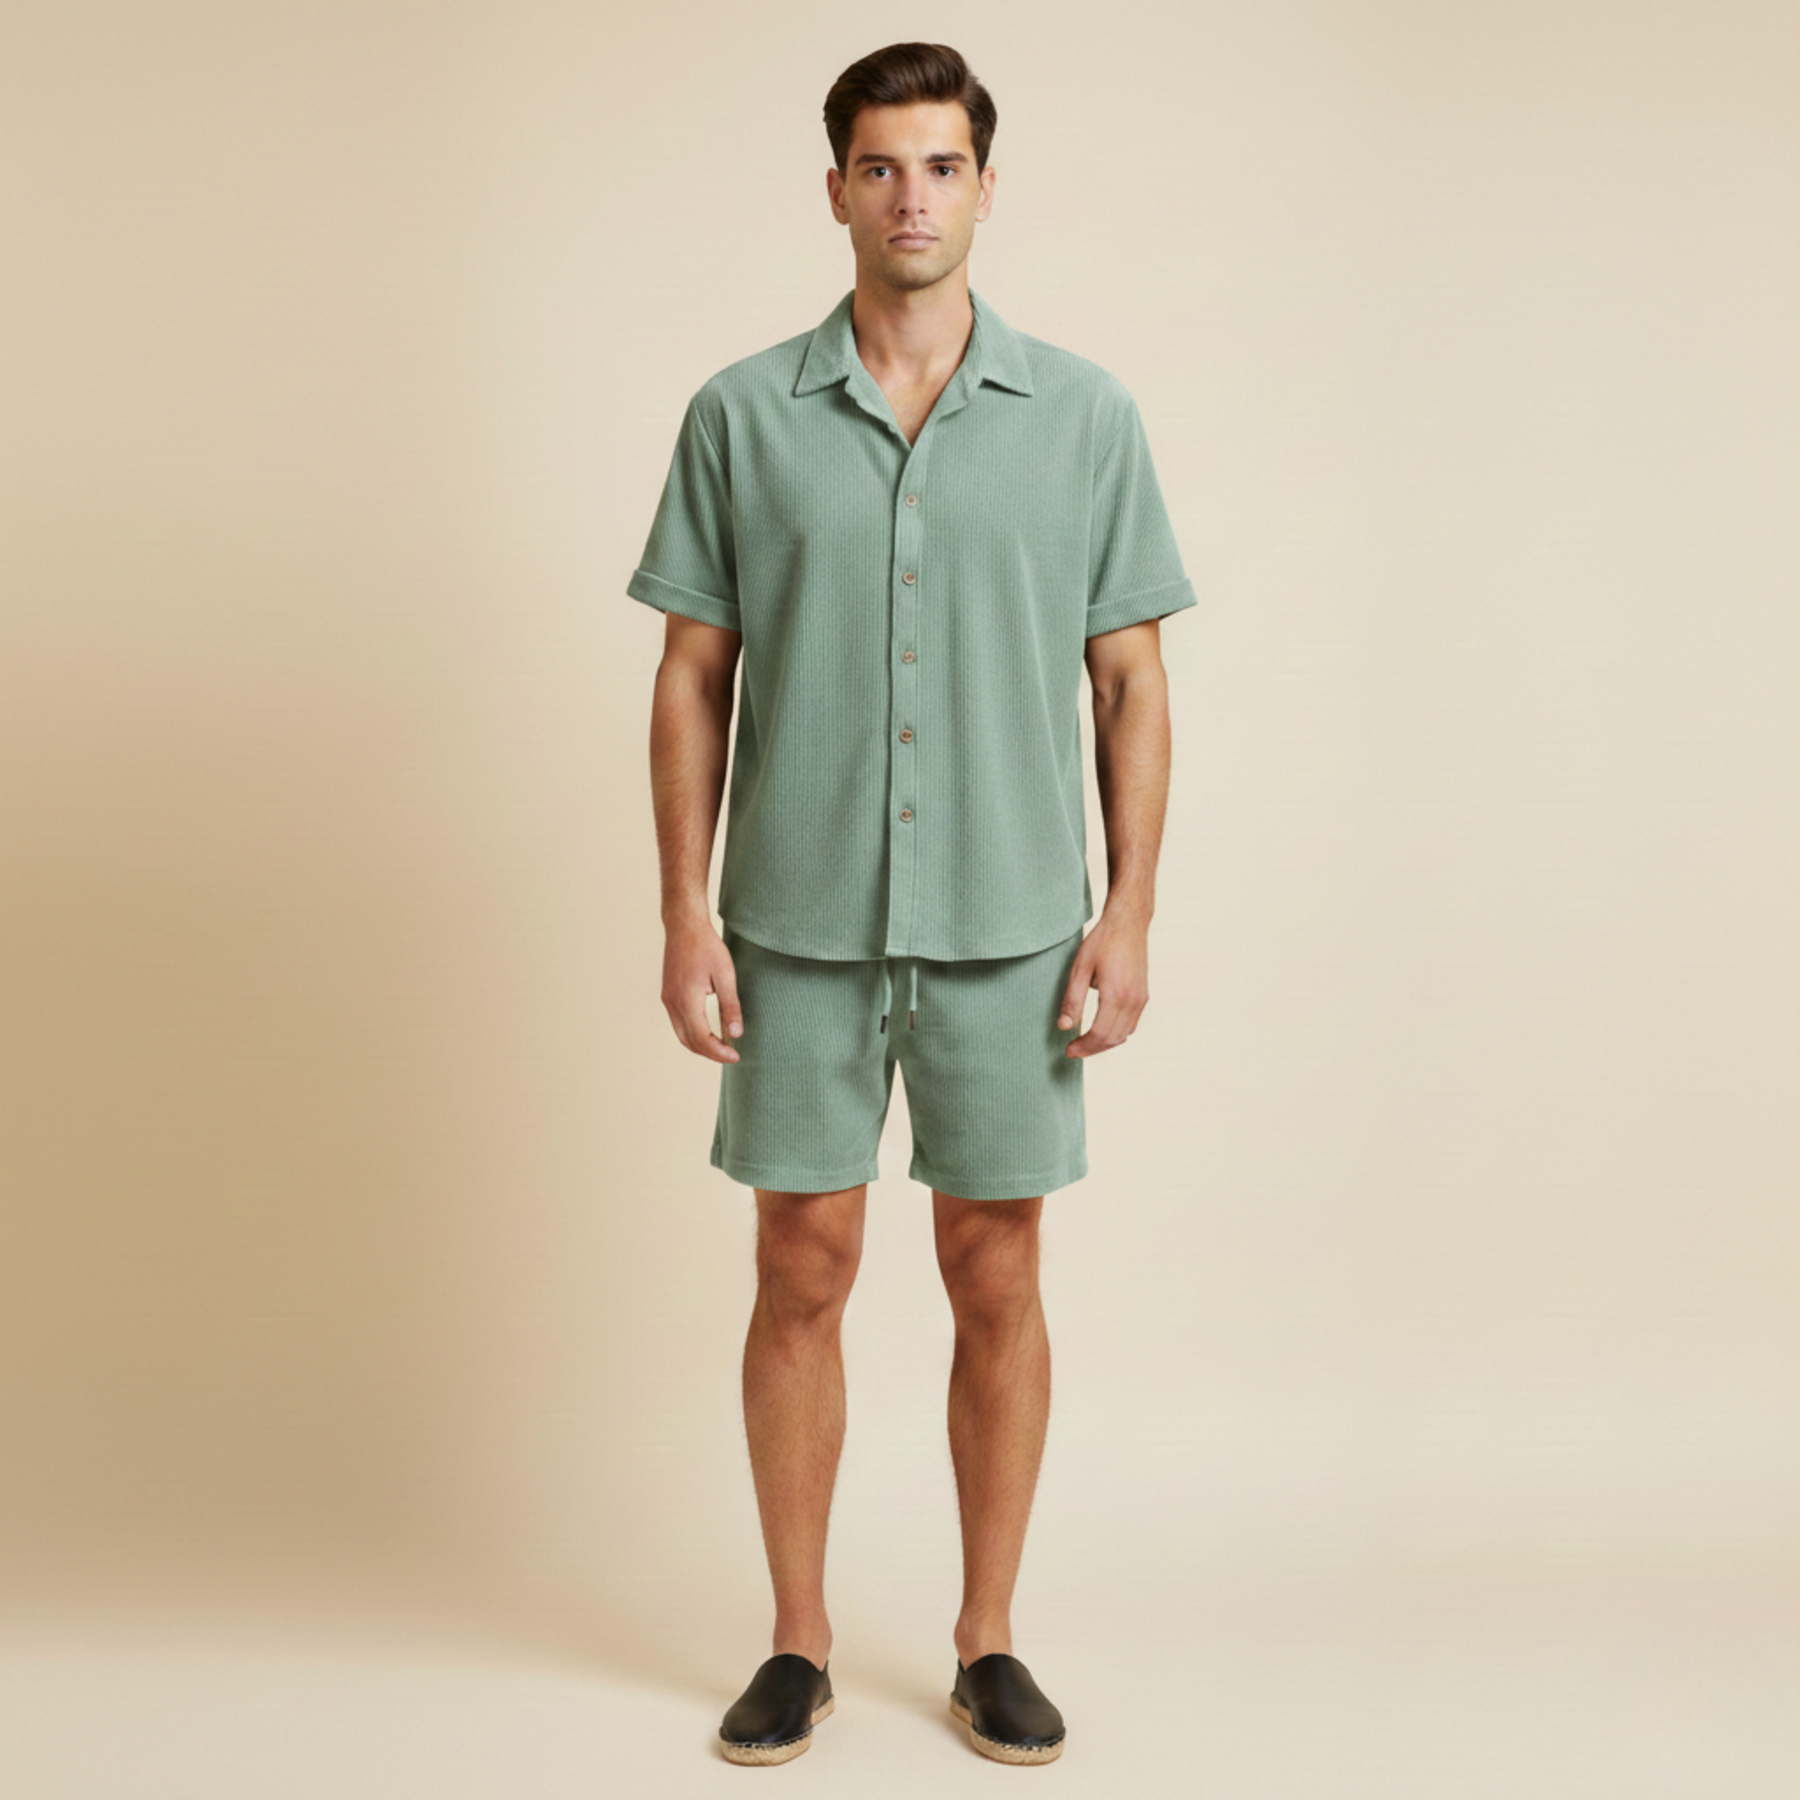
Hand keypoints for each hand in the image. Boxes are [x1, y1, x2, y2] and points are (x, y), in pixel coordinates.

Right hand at [661, 914, 744, 1061]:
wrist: (684, 926)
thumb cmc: (707, 947)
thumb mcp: (725, 975)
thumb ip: (730, 1006)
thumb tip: (735, 1034)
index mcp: (686, 1000)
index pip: (701, 1038)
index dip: (718, 1052)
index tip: (736, 1056)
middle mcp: (672, 1003)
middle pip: (689, 1041)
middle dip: (710, 1053)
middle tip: (731, 1055)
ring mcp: (667, 1000)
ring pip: (681, 1034)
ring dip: (700, 1045)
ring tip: (721, 1046)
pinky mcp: (667, 995)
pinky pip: (678, 1023)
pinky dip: (693, 1033)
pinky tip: (708, 1031)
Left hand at [1056, 913, 1149, 1056]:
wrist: (1128, 923)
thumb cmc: (1102, 941)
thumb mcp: (1080, 969)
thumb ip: (1072, 1000)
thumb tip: (1064, 1027)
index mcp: (1116, 995)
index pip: (1099, 1034)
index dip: (1083, 1046)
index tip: (1068, 1050)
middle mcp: (1133, 1000)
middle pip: (1113, 1039)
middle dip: (1092, 1049)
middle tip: (1073, 1050)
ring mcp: (1141, 999)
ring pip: (1124, 1034)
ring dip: (1105, 1043)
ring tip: (1085, 1042)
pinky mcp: (1143, 995)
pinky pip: (1131, 1024)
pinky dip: (1117, 1033)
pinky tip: (1102, 1030)